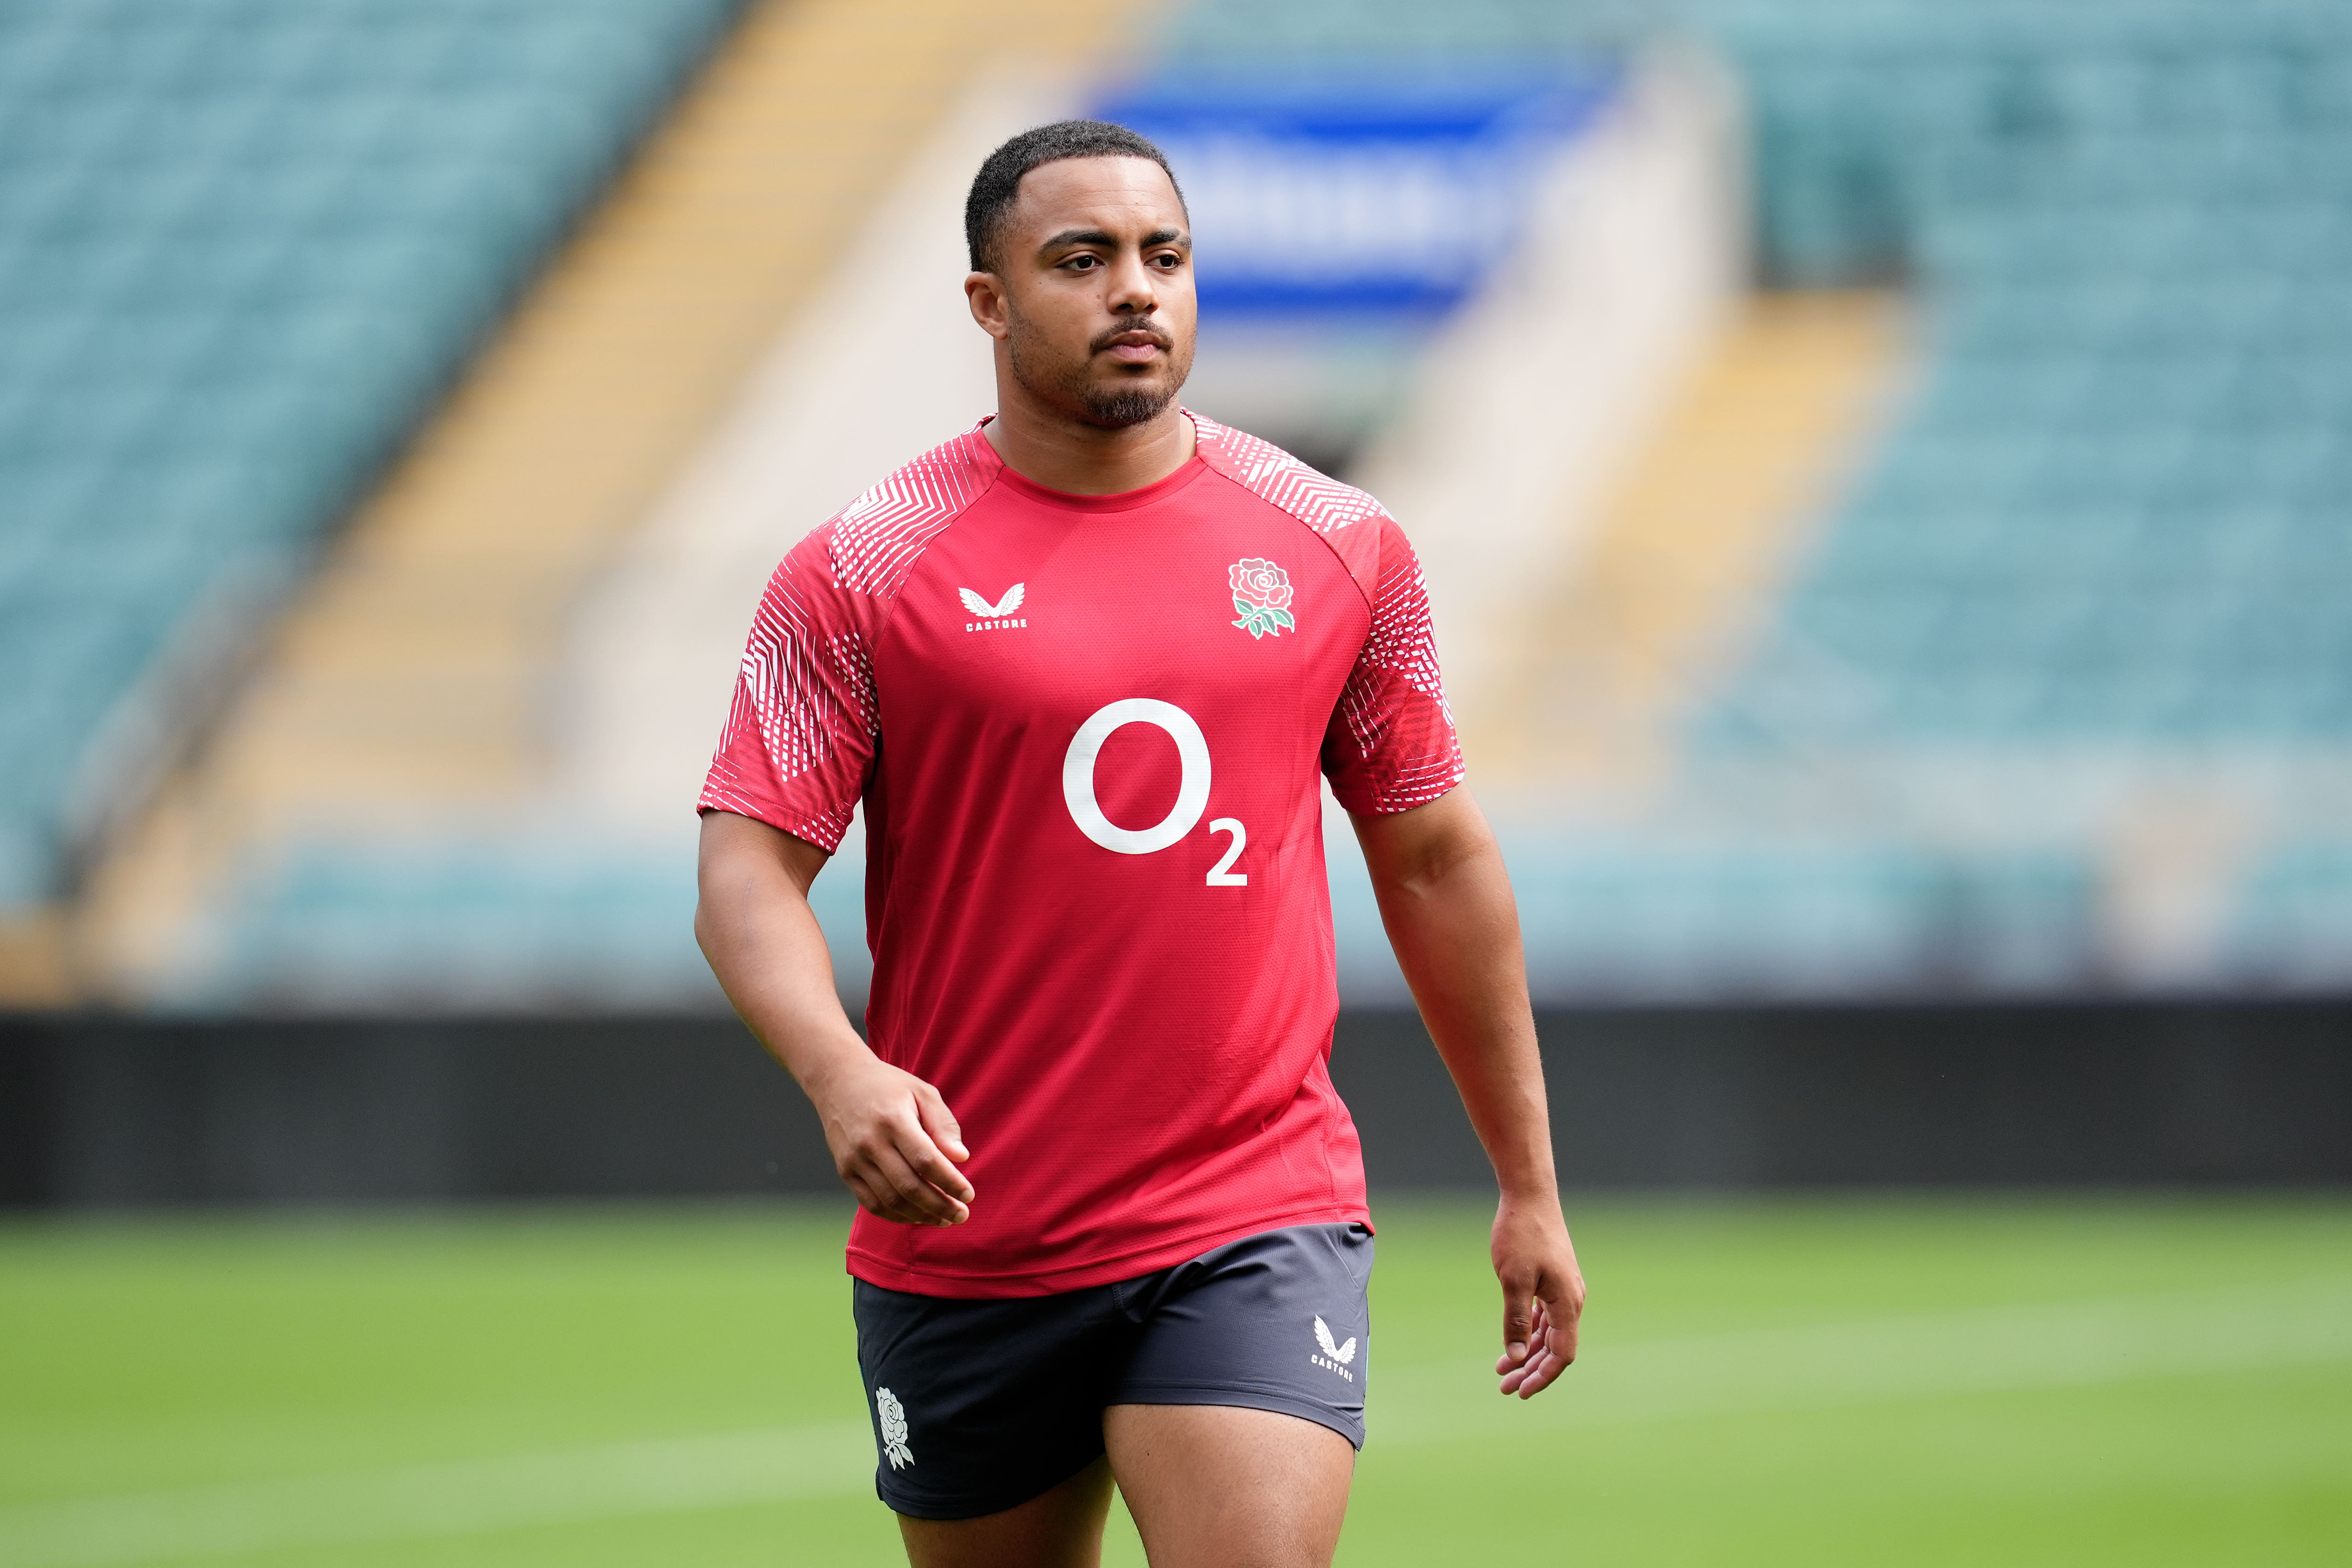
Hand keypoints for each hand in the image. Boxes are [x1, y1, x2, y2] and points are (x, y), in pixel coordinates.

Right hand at [805, 1050, 974, 1225]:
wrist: (838, 1080)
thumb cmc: (889, 1086)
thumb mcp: (922, 1092)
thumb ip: (943, 1124)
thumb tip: (961, 1158)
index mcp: (893, 1120)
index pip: (926, 1160)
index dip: (950, 1182)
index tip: (969, 1195)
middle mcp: (870, 1142)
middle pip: (909, 1186)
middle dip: (940, 1205)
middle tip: (961, 1215)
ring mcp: (854, 1159)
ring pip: (890, 1200)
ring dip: (920, 1215)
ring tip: (944, 1219)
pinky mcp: (845, 1171)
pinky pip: (871, 1203)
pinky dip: (896, 1216)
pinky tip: (917, 1216)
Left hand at [1492, 1191, 1583, 1397]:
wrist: (1529, 1196)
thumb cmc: (1521, 1235)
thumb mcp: (1513, 1280)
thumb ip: (1515, 1320)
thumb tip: (1515, 1359)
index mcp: (1567, 1303)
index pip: (1561, 1354)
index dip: (1542, 1377)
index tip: (1520, 1392)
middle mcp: (1572, 1300)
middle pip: (1555, 1348)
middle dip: (1532, 1370)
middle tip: (1504, 1388)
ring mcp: (1564, 1289)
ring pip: (1549, 1333)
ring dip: (1528, 1353)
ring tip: (1503, 1371)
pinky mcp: (1554, 1280)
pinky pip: (1545, 1316)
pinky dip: (1530, 1332)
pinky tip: (1514, 1342)